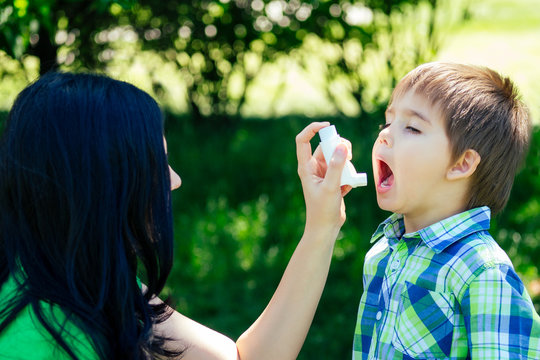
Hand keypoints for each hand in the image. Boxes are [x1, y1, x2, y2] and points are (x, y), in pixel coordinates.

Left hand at [296, 122, 350, 239]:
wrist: (326, 228)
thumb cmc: (323, 210)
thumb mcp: (330, 187)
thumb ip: (337, 167)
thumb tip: (342, 146)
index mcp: (306, 167)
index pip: (303, 140)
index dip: (313, 129)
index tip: (328, 127)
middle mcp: (313, 168)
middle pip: (325, 146)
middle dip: (338, 146)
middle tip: (349, 154)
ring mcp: (323, 174)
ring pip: (336, 157)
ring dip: (345, 162)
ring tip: (349, 175)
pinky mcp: (332, 181)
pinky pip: (342, 170)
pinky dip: (348, 175)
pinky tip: (347, 188)